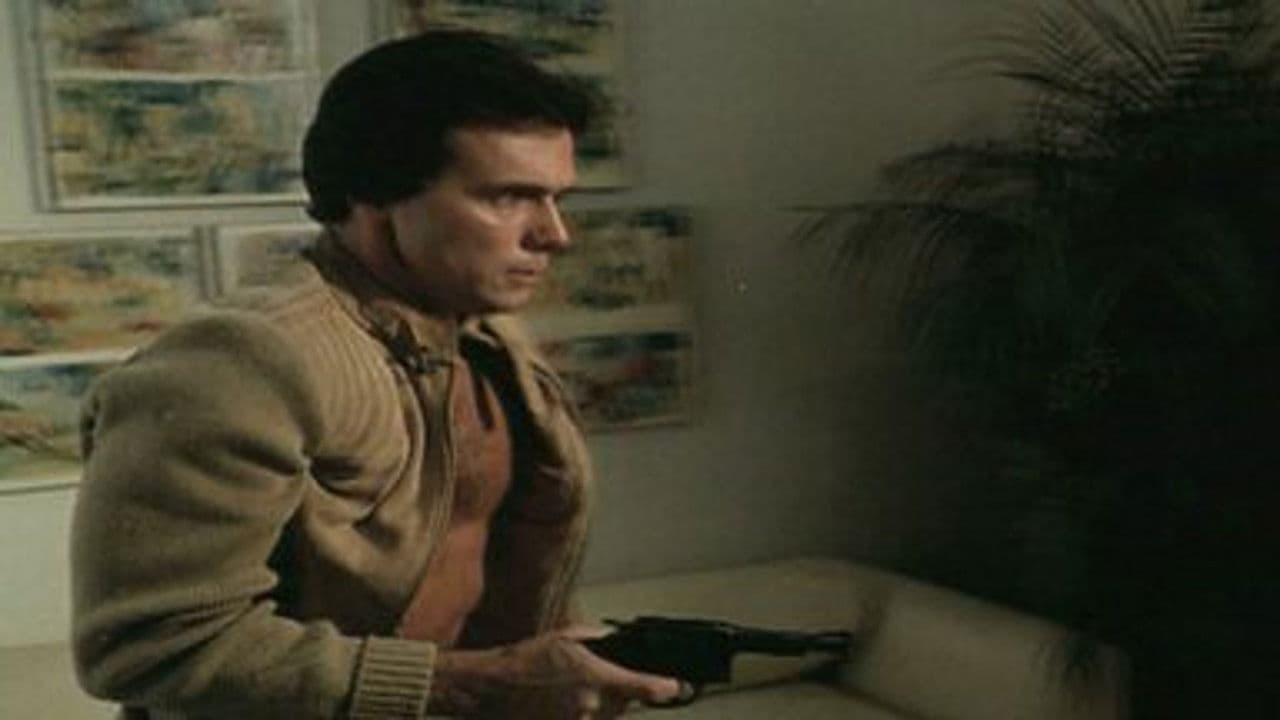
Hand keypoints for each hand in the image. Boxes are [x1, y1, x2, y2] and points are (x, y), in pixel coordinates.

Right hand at [433, 624, 680, 717]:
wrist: (491, 689)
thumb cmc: (524, 661)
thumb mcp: (565, 637)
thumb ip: (598, 638)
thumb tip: (618, 640)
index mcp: (594, 678)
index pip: (641, 687)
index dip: (662, 688)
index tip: (675, 688)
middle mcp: (590, 706)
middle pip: (624, 705)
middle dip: (619, 693)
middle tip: (594, 681)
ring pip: (607, 717)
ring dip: (600, 706)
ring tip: (569, 692)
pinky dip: (583, 715)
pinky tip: (561, 703)